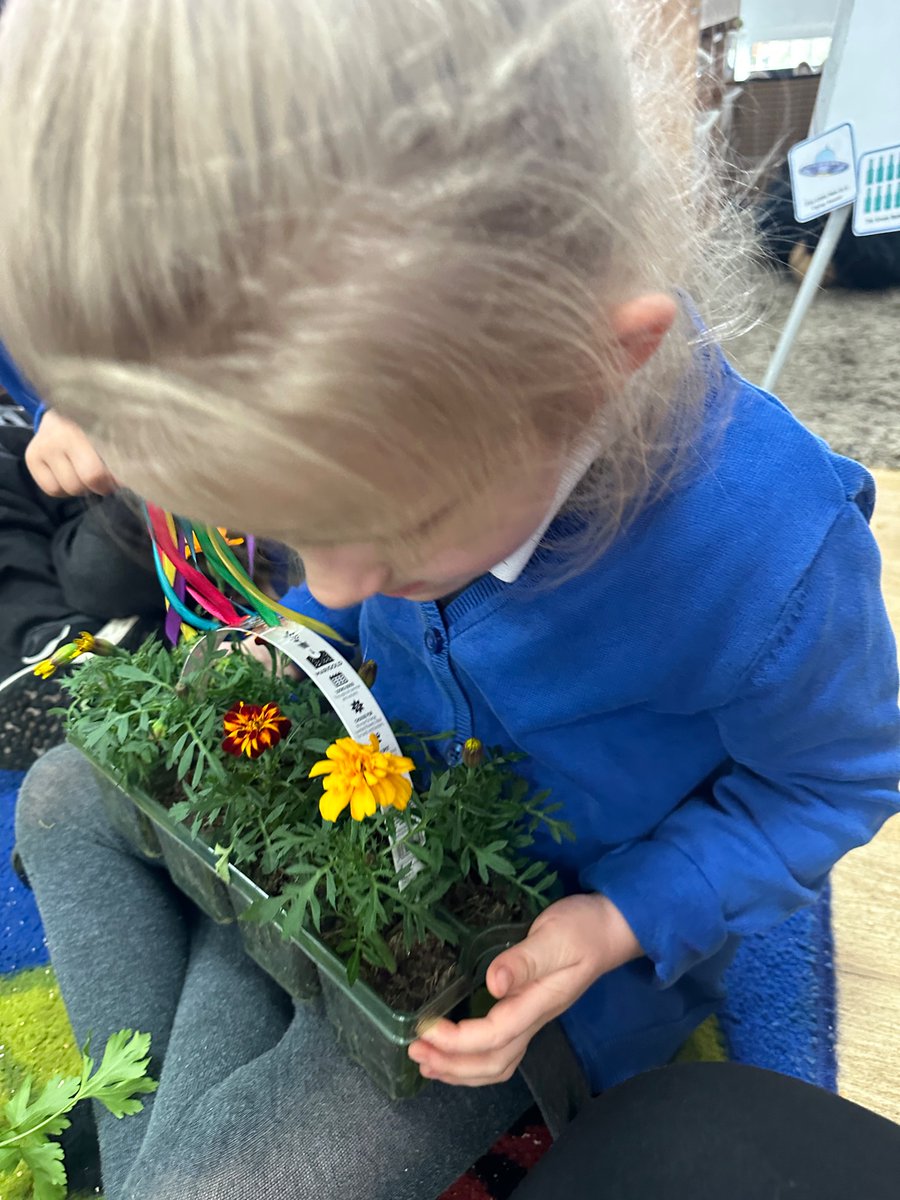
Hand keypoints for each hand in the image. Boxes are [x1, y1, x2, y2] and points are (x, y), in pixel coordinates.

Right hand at [25, 409, 115, 496]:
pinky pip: (52, 489)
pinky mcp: (31, 456)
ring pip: (67, 489)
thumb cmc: (96, 423)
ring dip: (82, 488)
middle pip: (81, 484)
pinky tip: (72, 476)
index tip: (124, 478)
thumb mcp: (112, 432)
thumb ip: (122, 453)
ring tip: (87, 473)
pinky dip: (64, 489)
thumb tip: (133, 480)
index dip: (114, 482)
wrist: (66, 406)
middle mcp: (57, 438)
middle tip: (106, 478)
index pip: (96, 473)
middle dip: (99, 486)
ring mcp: (42, 447)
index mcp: (83, 430)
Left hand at [408, 893, 641, 1087]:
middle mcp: (534, 1019)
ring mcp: (533, 1018)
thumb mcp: (554, 936)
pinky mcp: (529, 1010)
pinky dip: (473, 1059)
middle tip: (415, 1052)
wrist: (611, 928)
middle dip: (452, 1065)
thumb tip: (492, 983)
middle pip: (493, 1062)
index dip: (457, 1041)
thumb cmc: (583, 928)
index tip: (426, 1029)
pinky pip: (500, 1049)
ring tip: (427, 1062)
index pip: (493, 1036)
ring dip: (460, 1069)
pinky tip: (454, 1051)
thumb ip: (525, 960)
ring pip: (497, 1063)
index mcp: (538, 1004)